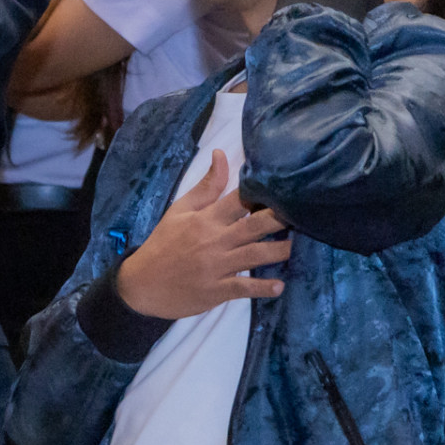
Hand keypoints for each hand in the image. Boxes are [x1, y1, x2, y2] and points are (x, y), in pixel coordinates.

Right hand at [114, 149, 288, 318]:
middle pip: (253, 227)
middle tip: (302, 216)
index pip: (238, 201)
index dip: (262, 195)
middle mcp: (214, 241)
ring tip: (297, 247)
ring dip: (279, 252)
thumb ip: (206, 186)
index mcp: (205, 219)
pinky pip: (244, 288)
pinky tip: (280, 286)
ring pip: (255, 256)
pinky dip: (263, 288)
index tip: (284, 191)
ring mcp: (217, 267)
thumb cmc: (164, 243)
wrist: (141, 284)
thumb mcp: (180, 211)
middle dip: (279, 220)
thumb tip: (221, 154)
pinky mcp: (217, 290)